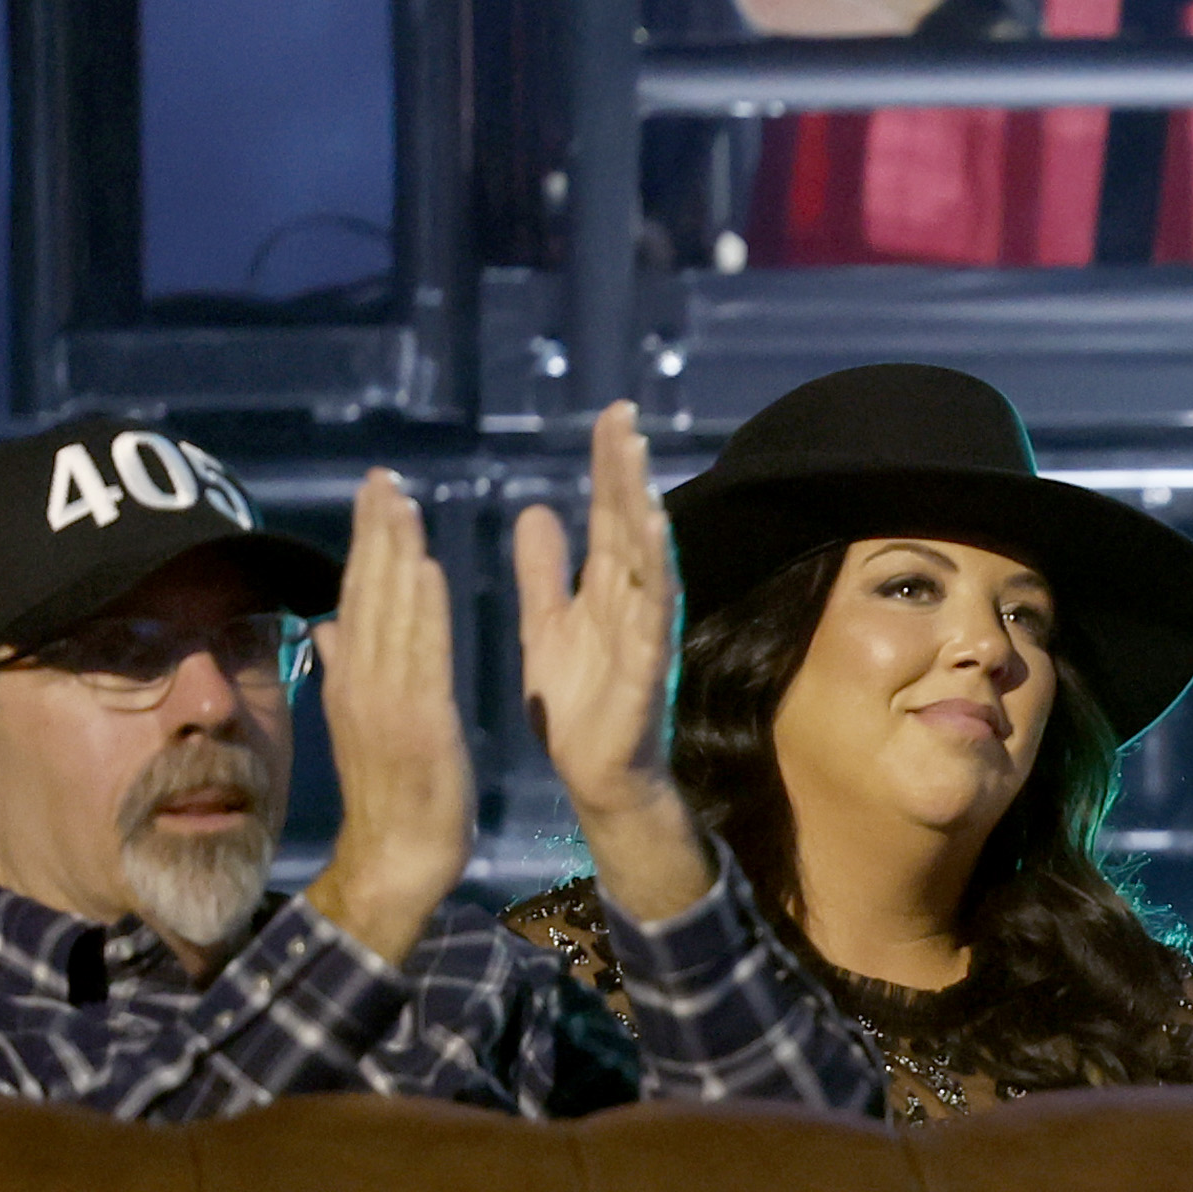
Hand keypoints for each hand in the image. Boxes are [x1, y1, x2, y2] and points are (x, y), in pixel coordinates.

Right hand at [308, 466, 475, 957]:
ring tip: (401, 502)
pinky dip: (422, 612)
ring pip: (389, 613)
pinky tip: (428, 570)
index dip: (366, 543)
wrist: (397, 859)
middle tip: (384, 475)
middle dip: (376, 531)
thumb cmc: (392, 795)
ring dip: (395, 555)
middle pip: (367, 592)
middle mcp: (362, 682)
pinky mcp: (418, 723)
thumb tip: (328, 627)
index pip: (357, 596)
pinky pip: (420, 657)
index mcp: (353, 680)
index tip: (376, 492)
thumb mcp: (364, 724)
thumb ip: (346, 672)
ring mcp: (385, 701)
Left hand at [517, 402, 710, 921]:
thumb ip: (544, 572)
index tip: (609, 416)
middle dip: (626, 470)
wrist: (596, 776)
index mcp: (607, 591)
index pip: (610, 516)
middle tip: (622, 416)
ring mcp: (645, 633)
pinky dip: (654, 571)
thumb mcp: (546, 624)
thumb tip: (538, 511)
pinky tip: (650, 532)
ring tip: (634, 458)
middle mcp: (634, 602)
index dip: (610, 467)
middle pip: (631, 525)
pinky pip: (652, 612)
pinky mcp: (646, 666)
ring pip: (647, 559)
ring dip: (642, 506)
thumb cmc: (578, 706)